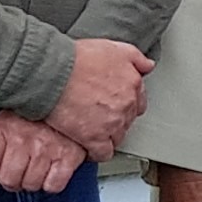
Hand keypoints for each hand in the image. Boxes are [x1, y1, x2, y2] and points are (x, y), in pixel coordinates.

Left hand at [0, 110, 87, 194]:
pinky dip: (52, 184)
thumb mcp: (3, 125)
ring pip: (31, 185)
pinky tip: (51, 171)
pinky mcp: (69, 156)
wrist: (71, 100)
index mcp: (4, 129)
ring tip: (35, 170)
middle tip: (18, 172)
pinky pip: (53, 186)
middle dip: (11, 181)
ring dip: (32, 182)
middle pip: (8, 180)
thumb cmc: (34, 116)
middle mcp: (24, 139)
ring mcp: (48, 148)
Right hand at [45, 36, 155, 156]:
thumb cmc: (76, 58)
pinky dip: (97, 152)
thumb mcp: (112, 48)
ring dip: (107, 135)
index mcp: (132, 84)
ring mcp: (112, 123)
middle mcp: (127, 104)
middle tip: (97, 115)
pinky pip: (103, 153)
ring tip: (90, 128)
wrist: (52, 72)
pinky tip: (88, 146)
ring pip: (117, 137)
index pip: (139, 102)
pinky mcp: (94, 138)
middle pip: (128, 120)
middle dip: (115, 119)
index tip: (112, 104)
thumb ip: (135, 58)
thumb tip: (148, 66)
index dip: (124, 104)